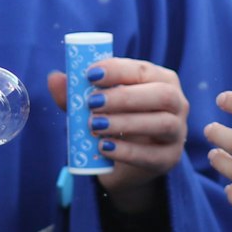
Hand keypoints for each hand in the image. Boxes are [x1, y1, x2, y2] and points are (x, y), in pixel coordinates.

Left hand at [48, 58, 187, 213]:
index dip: (118, 70)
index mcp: (159, 79)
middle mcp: (176, 102)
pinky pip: (152, 155)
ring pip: (162, 123)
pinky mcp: (168, 159)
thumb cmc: (113, 120)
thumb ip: (75, 92)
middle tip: (92, 103)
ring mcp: (177, 132)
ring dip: (125, 123)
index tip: (91, 75)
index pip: (143, 70)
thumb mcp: (93, 105)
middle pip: (161, 95)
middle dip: (125, 97)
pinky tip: (103, 148)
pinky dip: (126, 151)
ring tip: (94, 125)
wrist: (123, 161)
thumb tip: (55, 78)